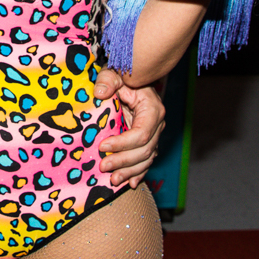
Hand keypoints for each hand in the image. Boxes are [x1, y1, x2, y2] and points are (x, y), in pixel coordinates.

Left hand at [94, 68, 166, 188]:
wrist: (131, 80)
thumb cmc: (122, 77)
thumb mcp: (113, 74)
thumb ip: (108, 81)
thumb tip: (100, 93)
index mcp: (152, 109)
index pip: (141, 133)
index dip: (123, 143)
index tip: (102, 146)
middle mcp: (157, 124)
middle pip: (144, 150)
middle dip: (124, 161)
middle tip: (103, 166)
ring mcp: (154, 135)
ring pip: (146, 159)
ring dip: (130, 172)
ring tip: (113, 180)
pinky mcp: (148, 142)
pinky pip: (146, 161)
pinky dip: (138, 174)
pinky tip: (129, 184)